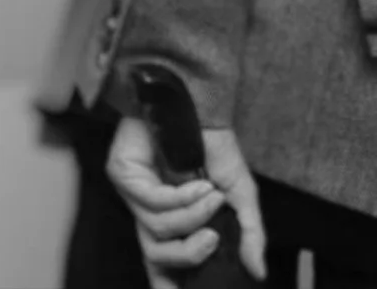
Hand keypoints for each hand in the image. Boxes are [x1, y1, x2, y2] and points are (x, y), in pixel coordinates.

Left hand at [106, 116, 264, 287]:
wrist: (200, 108)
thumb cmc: (214, 150)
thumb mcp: (241, 196)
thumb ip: (249, 235)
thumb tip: (257, 272)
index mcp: (172, 222)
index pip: (161, 266)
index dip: (165, 286)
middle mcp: (149, 212)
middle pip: (155, 256)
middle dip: (189, 254)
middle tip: (214, 239)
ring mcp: (132, 195)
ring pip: (157, 230)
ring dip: (192, 216)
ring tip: (212, 196)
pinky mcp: (122, 175)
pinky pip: (152, 202)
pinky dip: (181, 197)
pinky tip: (198, 184)